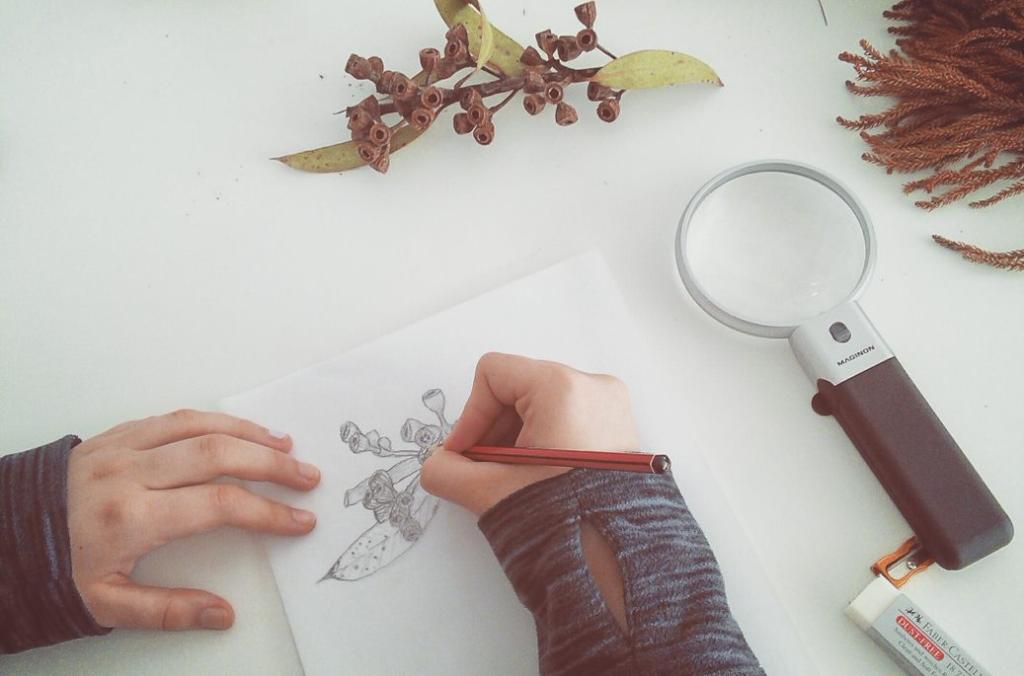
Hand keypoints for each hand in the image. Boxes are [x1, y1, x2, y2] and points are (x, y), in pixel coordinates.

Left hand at [68, 409, 320, 630]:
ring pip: (199, 425)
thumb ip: (168, 610)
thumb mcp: (105, 605)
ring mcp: (122, 447)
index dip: (267, 512)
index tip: (299, 521)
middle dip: (272, 465)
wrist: (1, 535)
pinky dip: (213, 420)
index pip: (218, 505)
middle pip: (218, 454)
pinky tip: (237, 430)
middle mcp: (130, 472)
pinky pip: (173, 417)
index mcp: (131, 517)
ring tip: (284, 446)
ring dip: (248, 432)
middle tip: (307, 476)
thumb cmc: (52, 570)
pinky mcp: (115, 434)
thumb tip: (223, 614)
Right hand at [420, 353, 639, 515]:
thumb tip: (439, 463)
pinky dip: (545, 439)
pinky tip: (537, 475)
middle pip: (518, 387)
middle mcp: (592, 385)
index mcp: (562, 387)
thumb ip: (446, 471)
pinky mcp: (619, 423)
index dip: (471, 414)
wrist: (619, 558)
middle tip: (485, 468)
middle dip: (494, 429)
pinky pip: (568, 415)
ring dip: (517, 436)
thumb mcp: (489, 491)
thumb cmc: (561, 518)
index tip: (466, 453)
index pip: (493, 374)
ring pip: (542, 402)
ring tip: (514, 476)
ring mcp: (611, 403)